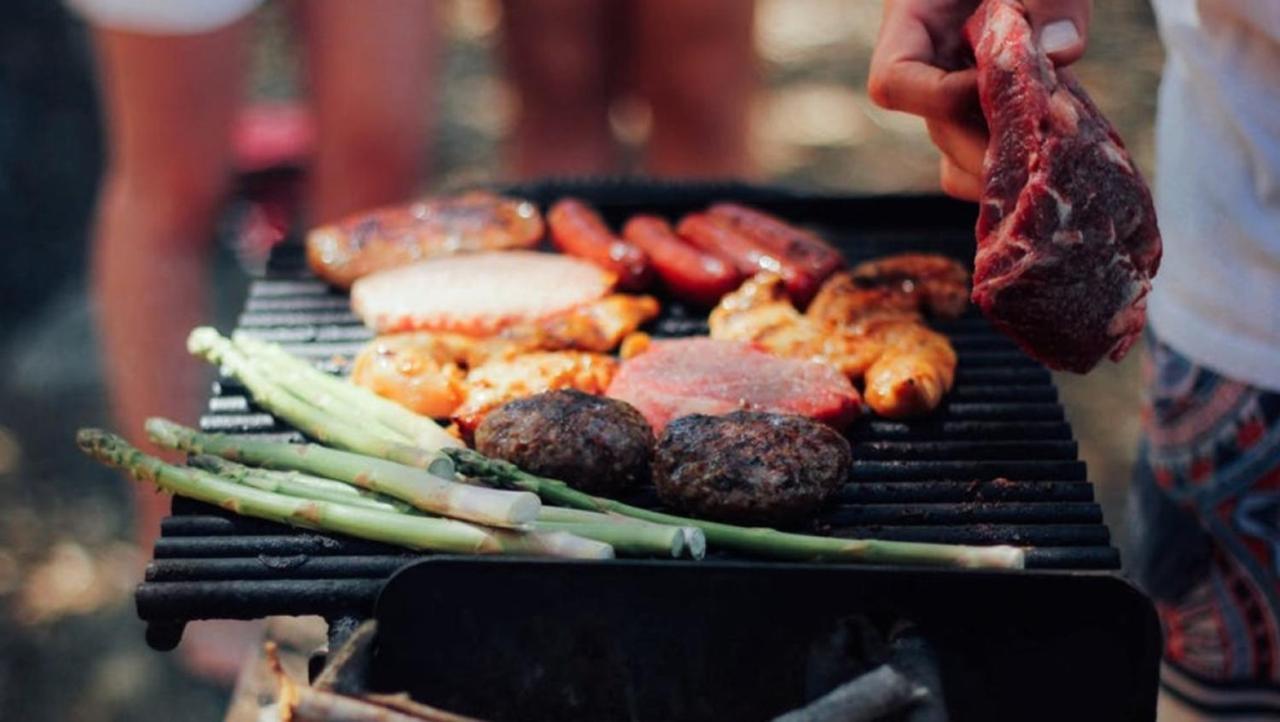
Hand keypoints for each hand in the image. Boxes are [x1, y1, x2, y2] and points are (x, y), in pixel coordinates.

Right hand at [868, 0, 1091, 199]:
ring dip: (1006, 165)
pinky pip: (988, 151)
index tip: (999, 82)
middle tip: (1050, 149)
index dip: (940, 98)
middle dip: (990, 146)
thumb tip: (1062, 51)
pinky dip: (1021, 163)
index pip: (895, 82)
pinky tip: (1065, 149)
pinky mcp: (992, 100)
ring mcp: (959, 86)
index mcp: (916, 18)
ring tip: (1059, 156)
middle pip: (937, 129)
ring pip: (959, 152)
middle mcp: (932, 61)